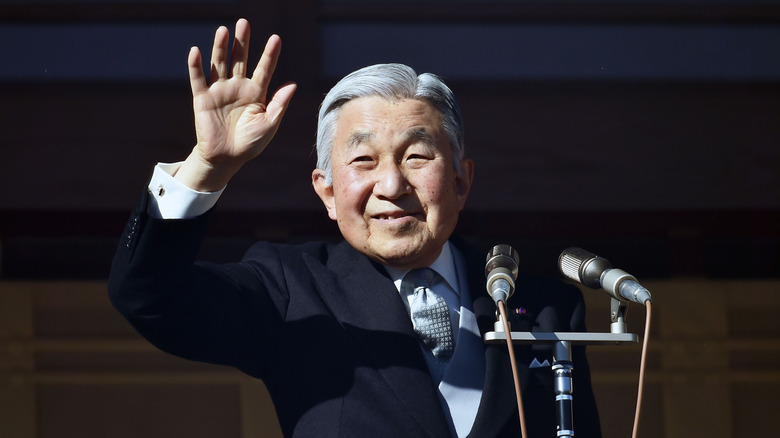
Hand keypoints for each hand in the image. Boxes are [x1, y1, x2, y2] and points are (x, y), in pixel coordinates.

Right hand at [176, 18, 296, 190]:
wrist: (227, 159)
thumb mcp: (269, 124)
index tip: (276, 38)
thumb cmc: (251, 144)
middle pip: (240, 60)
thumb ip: (279, 104)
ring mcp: (219, 91)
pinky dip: (196, 65)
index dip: (270, 55)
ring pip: (219, 64)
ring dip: (220, 48)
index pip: (264, 69)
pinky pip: (198, 79)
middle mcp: (238, 87)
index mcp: (256, 93)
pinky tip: (196, 51)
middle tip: (243, 23)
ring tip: (223, 30)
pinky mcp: (202, 99)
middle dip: (242, 42)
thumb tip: (293, 85)